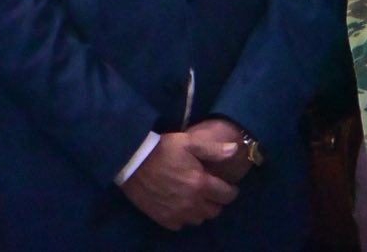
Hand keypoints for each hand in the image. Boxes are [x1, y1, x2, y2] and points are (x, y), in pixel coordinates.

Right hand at [121, 132, 238, 231]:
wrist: (131, 161)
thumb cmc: (161, 149)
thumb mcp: (188, 143)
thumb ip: (213, 149)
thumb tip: (235, 150)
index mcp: (201, 184)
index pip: (226, 195)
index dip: (231, 191)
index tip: (228, 187)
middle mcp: (192, 203)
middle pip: (214, 211)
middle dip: (216, 201)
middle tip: (210, 192)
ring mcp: (178, 213)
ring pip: (199, 219)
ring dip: (200, 210)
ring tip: (195, 199)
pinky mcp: (164, 218)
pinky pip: (181, 224)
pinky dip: (183, 217)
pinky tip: (179, 205)